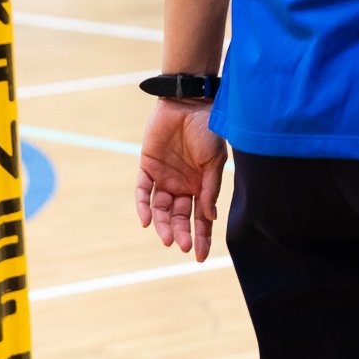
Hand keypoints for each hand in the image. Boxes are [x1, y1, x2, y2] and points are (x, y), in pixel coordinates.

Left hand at [136, 99, 227, 261]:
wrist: (189, 101)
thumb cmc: (208, 128)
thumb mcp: (215, 160)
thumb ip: (210, 188)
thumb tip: (209, 217)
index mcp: (201, 185)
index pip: (200, 217)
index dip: (201, 237)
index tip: (199, 256)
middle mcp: (182, 185)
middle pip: (179, 217)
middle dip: (182, 233)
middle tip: (182, 246)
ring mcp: (164, 177)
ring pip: (160, 209)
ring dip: (163, 224)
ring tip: (167, 238)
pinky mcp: (147, 166)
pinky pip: (143, 191)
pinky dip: (143, 206)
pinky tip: (146, 220)